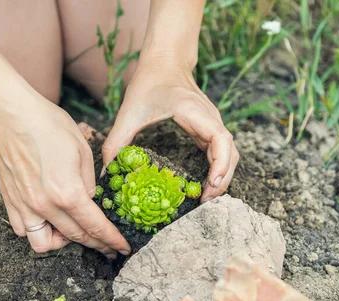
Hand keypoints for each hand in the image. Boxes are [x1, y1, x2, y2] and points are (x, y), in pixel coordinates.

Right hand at [0, 88, 130, 255]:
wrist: (10, 114)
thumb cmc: (49, 126)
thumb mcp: (83, 151)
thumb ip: (89, 183)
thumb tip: (89, 201)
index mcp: (68, 193)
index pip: (95, 227)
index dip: (112, 240)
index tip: (123, 248)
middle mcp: (45, 205)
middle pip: (75, 237)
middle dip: (97, 245)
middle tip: (108, 247)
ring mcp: (24, 206)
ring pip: (43, 244)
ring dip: (62, 242)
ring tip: (73, 231)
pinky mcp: (9, 201)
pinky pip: (22, 230)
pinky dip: (37, 231)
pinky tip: (47, 220)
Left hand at [102, 54, 238, 201]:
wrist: (165, 61)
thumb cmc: (149, 82)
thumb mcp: (129, 112)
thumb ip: (116, 142)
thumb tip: (106, 173)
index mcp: (194, 112)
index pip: (220, 139)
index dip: (221, 164)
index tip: (210, 184)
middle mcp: (210, 118)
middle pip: (231, 153)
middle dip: (223, 179)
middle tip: (204, 202)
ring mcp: (213, 124)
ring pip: (230, 154)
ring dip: (223, 176)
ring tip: (205, 198)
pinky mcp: (210, 129)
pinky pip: (221, 152)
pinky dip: (218, 169)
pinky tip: (204, 184)